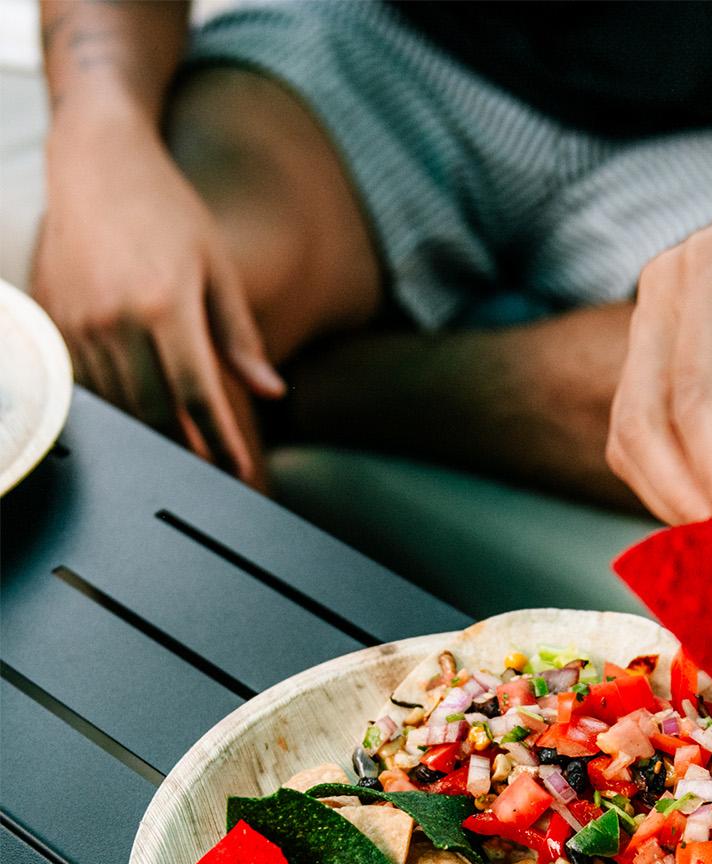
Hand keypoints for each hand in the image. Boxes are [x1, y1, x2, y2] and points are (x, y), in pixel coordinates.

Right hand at [34, 107, 283, 479]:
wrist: (97, 161)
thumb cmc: (166, 211)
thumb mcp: (218, 268)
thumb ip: (240, 337)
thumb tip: (272, 392)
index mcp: (165, 305)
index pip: (197, 396)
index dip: (221, 441)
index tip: (238, 469)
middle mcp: (115, 319)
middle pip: (154, 412)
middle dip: (187, 449)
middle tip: (212, 468)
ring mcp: (77, 322)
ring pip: (117, 406)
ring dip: (151, 435)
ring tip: (182, 449)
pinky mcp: (53, 321)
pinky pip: (86, 385)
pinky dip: (117, 408)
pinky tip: (140, 414)